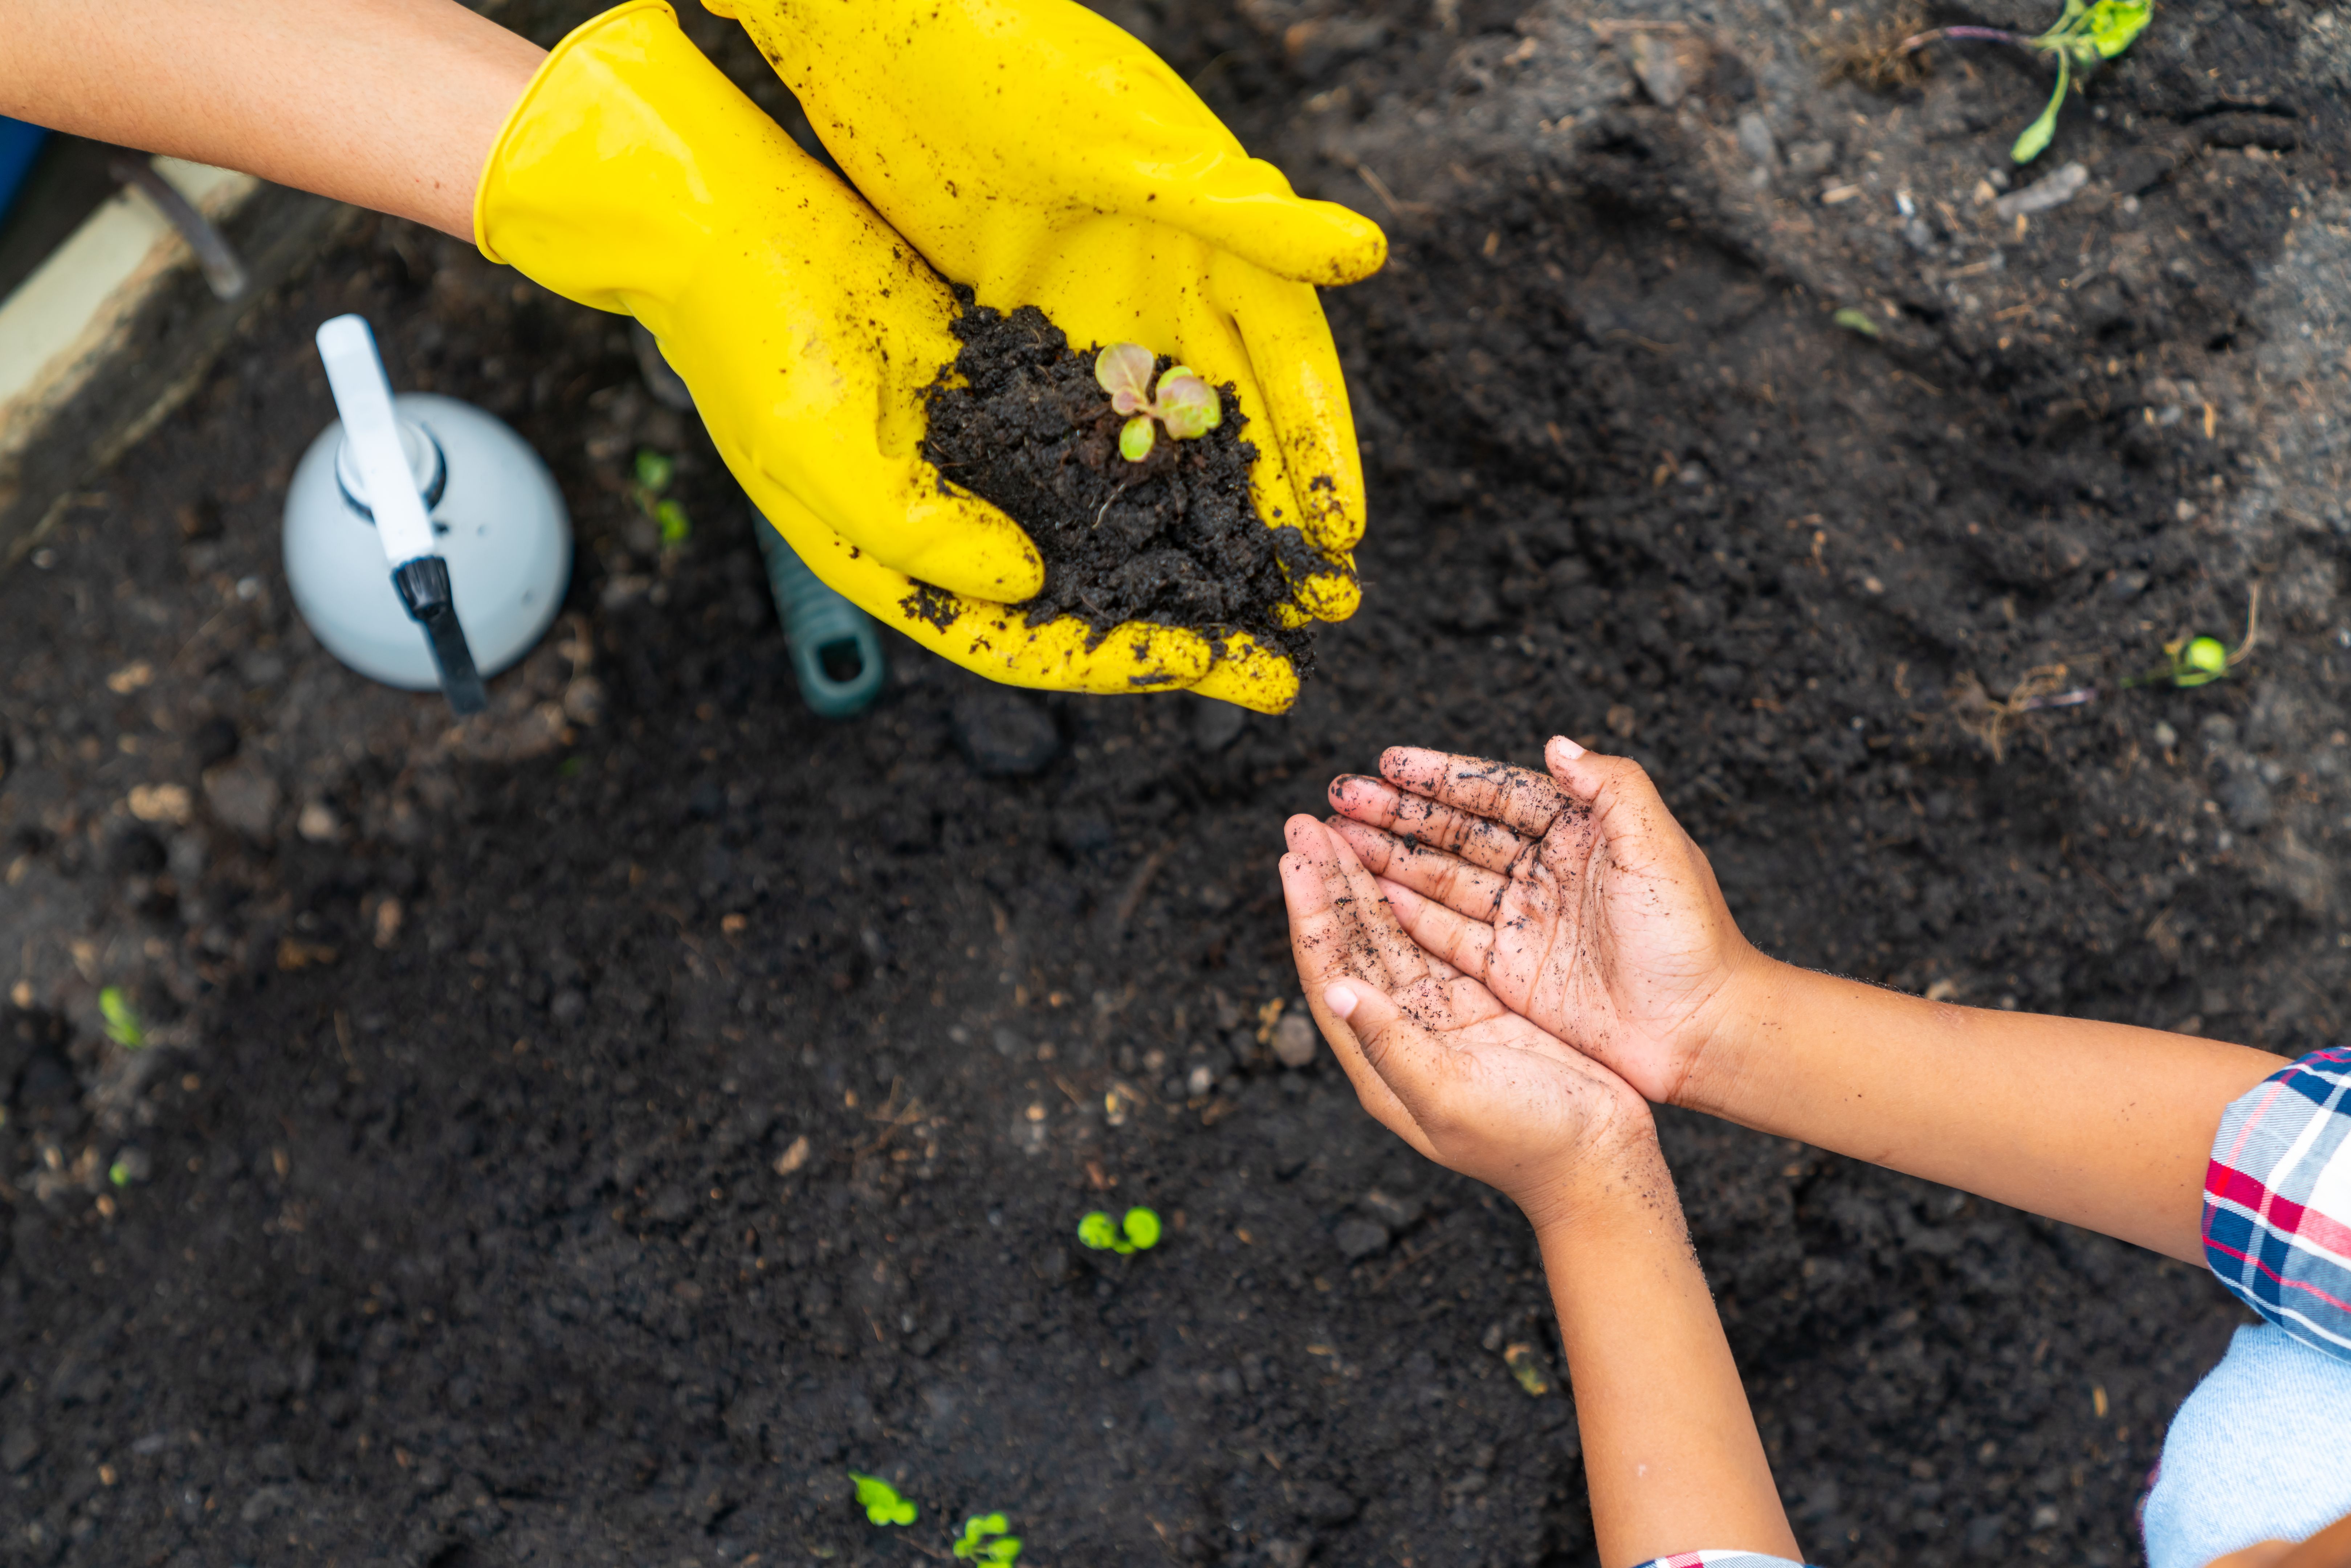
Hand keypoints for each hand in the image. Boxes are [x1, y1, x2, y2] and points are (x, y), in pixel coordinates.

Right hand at [475, 3, 1265, 701]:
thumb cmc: (750, 344)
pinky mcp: (1001, 394)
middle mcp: (951, 529)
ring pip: (1102, 529)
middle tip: (1286, 660)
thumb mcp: (820, 452)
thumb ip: (922, 532)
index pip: (1027, 642)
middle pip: (1084, 602)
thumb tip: (1030, 583)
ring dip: (1186, 554)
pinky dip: (1156, 463)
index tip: (1220, 670)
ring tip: (1278, 579)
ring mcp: (980, 464)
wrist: (724, 224)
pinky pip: (1094, 445)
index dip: (1125, 663)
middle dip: (1183, 632)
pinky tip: (1227, 475)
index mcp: (900, 567)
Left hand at [1280, 814, 1653, 1224]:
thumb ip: (1393, 1043)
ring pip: (1389, 936)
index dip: (1310, 916)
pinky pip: (1433, 941)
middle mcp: (1400, 1035)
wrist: (1599, 1162)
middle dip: (1328, 884)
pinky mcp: (1478, 1005)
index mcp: (1380, 1063)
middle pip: (1351, 946)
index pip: (1329, 974)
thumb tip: (1338, 991)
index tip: (1294, 859)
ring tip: (1339, 828)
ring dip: (1362, 885)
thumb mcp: (1450, 1094)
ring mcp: (1440, 1018)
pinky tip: (1397, 864)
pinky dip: (1411, 901)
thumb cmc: (1528, 1141)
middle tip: (1305, 822)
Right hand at [1322, 736, 1754, 1107]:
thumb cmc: (1691, 937)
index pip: (1496, 793)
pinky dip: (1412, 914)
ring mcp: (1524, 922)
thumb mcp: (1656, 846)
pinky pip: (1450, 935)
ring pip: (1443, 880)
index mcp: (1579, 833)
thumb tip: (1556, 744)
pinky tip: (1373, 892)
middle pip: (1458, 833)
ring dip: (1391, 858)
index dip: (1443, 777)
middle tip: (1341, 795)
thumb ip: (1611, 786)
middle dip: (1398, 813)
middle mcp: (1545, 872)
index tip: (1390, 762)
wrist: (1703, 1029)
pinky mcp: (1512, 971)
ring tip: (1338, 838)